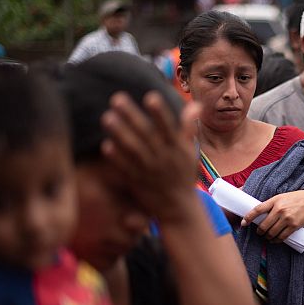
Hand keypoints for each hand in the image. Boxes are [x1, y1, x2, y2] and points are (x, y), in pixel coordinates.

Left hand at [101, 91, 200, 222]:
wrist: (179, 208)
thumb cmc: (184, 174)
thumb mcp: (190, 151)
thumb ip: (188, 127)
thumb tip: (196, 105)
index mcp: (177, 149)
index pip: (168, 128)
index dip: (160, 113)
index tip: (151, 96)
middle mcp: (163, 158)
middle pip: (146, 135)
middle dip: (132, 116)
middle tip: (117, 98)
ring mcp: (149, 170)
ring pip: (134, 150)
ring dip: (121, 133)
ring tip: (107, 117)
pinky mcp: (137, 182)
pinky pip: (126, 169)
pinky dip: (118, 158)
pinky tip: (106, 145)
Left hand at [241, 190, 303, 241]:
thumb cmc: (295, 199)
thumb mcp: (282, 197)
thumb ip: (271, 204)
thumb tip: (258, 214)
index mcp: (275, 200)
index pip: (258, 209)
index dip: (248, 217)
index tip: (243, 223)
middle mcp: (280, 209)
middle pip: (264, 225)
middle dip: (260, 231)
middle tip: (259, 232)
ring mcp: (287, 218)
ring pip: (271, 233)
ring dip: (267, 237)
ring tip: (267, 237)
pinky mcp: (293, 226)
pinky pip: (281, 237)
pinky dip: (276, 240)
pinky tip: (274, 240)